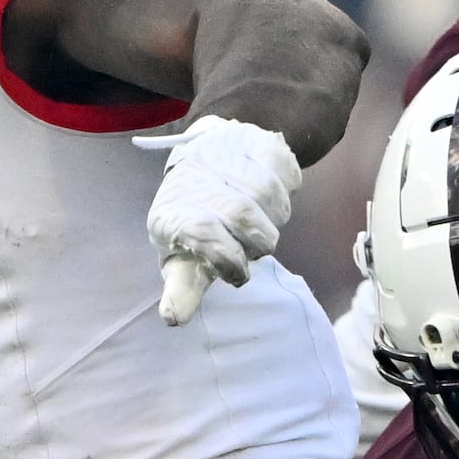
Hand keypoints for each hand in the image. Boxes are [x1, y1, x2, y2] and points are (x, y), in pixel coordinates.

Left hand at [147, 116, 299, 324]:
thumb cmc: (196, 220)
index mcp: (172, 215)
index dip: (227, 259)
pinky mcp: (257, 140)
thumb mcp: (183, 256)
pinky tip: (268, 191)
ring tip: (257, 219)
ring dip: (272, 216)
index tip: (237, 273)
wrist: (206, 158)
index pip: (201, 232)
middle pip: (241, 214)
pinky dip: (286, 187)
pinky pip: (287, 171)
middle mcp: (196, 180)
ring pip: (270, 195)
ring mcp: (227, 155)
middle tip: (249, 244)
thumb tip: (174, 318)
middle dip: (254, 240)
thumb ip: (184, 287)